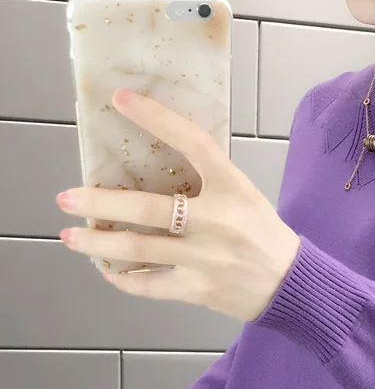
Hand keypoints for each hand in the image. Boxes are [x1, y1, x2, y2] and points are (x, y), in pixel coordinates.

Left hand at [56, 88, 301, 321]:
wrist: (293, 284)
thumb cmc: (265, 235)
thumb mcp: (245, 196)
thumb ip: (208, 182)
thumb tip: (154, 173)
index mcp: (233, 189)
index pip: (193, 143)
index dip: (156, 118)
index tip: (121, 100)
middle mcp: (217, 221)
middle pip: (147, 209)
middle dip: (100, 202)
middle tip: (66, 197)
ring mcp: (206, 258)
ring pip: (140, 248)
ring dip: (99, 243)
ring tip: (71, 237)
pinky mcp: (201, 288)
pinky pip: (153, 285)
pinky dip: (127, 280)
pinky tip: (110, 273)